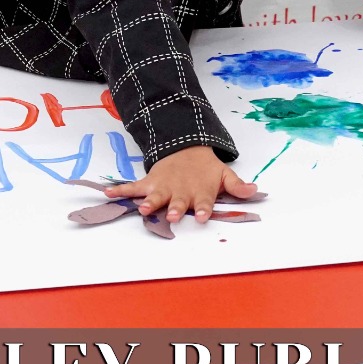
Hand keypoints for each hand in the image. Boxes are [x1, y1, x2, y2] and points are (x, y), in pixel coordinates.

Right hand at [106, 146, 256, 223]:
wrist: (186, 148)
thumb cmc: (205, 169)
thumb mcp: (223, 175)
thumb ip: (237, 185)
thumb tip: (255, 190)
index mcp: (200, 191)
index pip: (204, 202)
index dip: (204, 208)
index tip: (203, 215)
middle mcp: (180, 191)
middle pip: (178, 202)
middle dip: (176, 209)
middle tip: (174, 215)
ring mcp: (163, 187)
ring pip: (156, 196)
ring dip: (150, 202)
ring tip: (144, 208)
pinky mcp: (149, 183)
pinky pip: (133, 188)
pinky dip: (120, 190)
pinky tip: (107, 193)